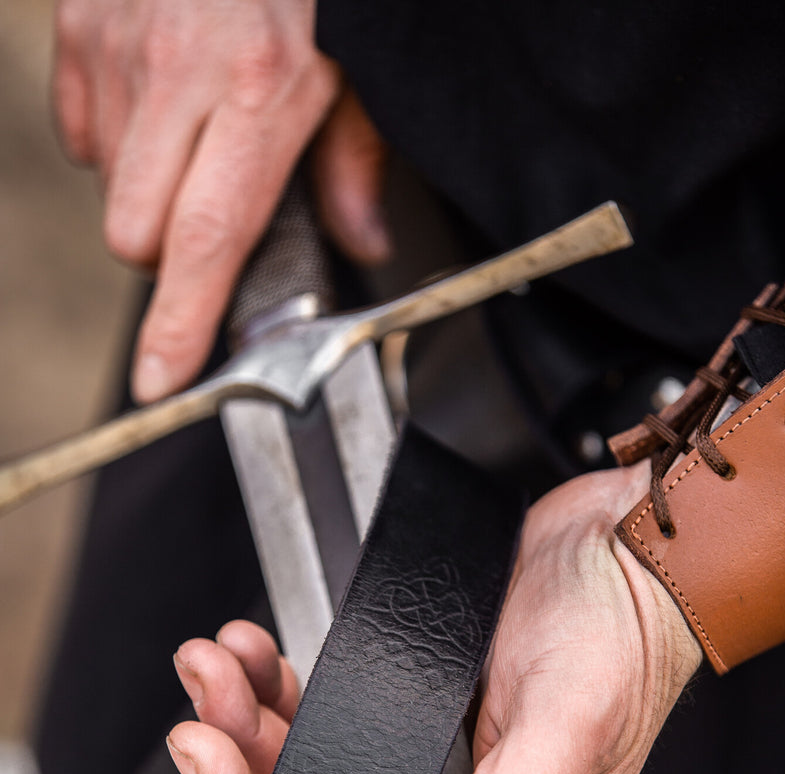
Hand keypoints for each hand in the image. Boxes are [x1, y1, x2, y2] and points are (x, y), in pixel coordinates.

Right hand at [53, 0, 389, 402]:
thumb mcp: (361, 62)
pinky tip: (157, 98)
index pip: (206, 242)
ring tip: (195, 133)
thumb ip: (354, 159)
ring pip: (105, 186)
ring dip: (146, 188)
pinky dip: (113, 134)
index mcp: (258, 91)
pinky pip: (77, 127)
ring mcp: (115, 42)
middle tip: (214, 211)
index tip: (161, 381)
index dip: (180, 325)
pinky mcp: (77, 20)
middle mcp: (177, 72)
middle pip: (137, 235)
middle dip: (170, 251)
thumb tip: (361, 240)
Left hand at [167, 464, 701, 773]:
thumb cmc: (620, 646)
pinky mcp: (400, 694)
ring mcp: (416, 750)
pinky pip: (318, 702)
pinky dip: (272, 681)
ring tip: (214, 668)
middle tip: (203, 735)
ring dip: (243, 720)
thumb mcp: (565, 735)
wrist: (623, 548)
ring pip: (303, 760)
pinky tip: (252, 651)